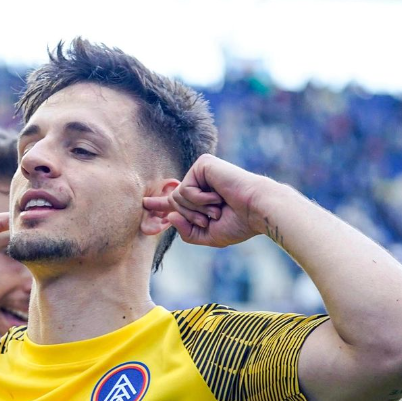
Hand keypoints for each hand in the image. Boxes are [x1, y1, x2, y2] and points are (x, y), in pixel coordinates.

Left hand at [143, 154, 273, 247]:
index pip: (175, 202)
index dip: (159, 204)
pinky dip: (200, 199)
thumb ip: (186, 231)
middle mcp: (199, 183)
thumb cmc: (239, 223)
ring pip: (177, 198)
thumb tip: (170, 216)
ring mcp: (200, 172)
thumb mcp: (208, 236)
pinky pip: (185, 189)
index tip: (144, 205)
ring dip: (197, 210)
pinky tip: (217, 196)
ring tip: (217, 208)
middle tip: (214, 216)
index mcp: (200, 199)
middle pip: (174, 204)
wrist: (257, 210)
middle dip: (191, 216)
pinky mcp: (202, 164)